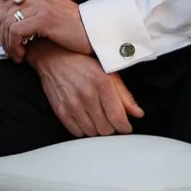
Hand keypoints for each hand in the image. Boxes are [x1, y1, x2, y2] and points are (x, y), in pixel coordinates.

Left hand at [7, 0, 93, 55]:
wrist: (96, 33)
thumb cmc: (78, 29)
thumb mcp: (54, 13)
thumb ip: (37, 12)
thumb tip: (17, 25)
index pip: (10, 4)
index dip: (5, 23)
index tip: (9, 39)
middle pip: (6, 13)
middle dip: (3, 34)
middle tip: (10, 50)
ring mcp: (40, 5)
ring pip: (9, 23)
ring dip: (8, 43)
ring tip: (16, 55)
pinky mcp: (42, 18)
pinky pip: (16, 31)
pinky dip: (14, 45)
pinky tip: (21, 54)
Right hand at [28, 44, 142, 136]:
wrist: (52, 57)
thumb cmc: (81, 62)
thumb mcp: (108, 72)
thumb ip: (124, 94)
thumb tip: (137, 113)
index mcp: (102, 83)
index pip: (118, 118)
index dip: (125, 127)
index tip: (125, 127)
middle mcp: (87, 95)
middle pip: (106, 129)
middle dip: (112, 127)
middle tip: (111, 120)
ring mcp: (72, 104)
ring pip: (92, 132)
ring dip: (98, 129)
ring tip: (98, 119)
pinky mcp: (60, 110)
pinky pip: (77, 132)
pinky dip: (84, 130)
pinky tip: (86, 120)